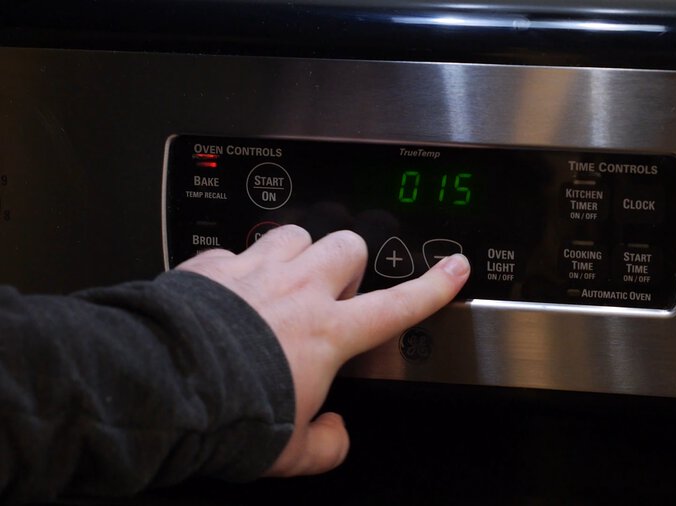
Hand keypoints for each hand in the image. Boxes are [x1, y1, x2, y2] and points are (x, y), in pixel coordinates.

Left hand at [175, 225, 468, 476]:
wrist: (167, 385)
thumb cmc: (231, 415)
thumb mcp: (289, 450)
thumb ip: (324, 444)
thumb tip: (335, 437)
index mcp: (328, 333)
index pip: (397, 304)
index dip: (433, 286)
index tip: (452, 268)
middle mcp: (298, 291)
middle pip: (348, 245)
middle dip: (348, 263)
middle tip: (334, 290)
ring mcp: (256, 272)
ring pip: (296, 233)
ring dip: (296, 253)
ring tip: (284, 280)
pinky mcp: (214, 266)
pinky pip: (236, 249)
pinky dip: (238, 266)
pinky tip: (228, 290)